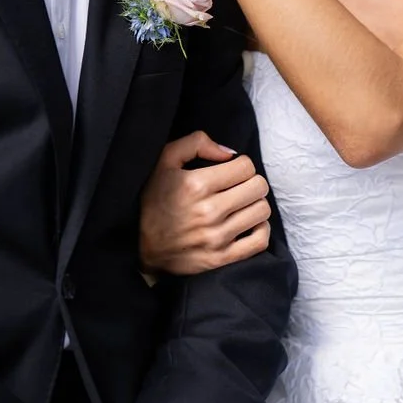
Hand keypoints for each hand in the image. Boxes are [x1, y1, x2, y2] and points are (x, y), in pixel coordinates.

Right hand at [142, 131, 271, 275]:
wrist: (141, 247)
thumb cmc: (154, 200)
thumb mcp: (164, 162)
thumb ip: (196, 143)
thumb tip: (230, 152)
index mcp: (196, 185)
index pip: (246, 167)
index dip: (241, 165)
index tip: (230, 171)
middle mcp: (209, 212)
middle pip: (258, 187)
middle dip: (251, 182)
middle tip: (238, 186)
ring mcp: (216, 238)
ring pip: (262, 211)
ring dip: (254, 204)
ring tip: (241, 204)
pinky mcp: (221, 259)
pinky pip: (260, 241)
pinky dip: (260, 229)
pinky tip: (248, 223)